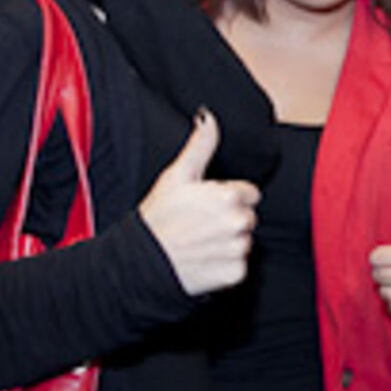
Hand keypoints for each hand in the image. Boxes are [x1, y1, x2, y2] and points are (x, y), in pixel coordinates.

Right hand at [140, 110, 259, 296]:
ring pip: (244, 242)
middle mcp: (239, 223)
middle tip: (200, 225)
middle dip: (230, 220)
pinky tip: (203, 260)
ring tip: (199, 242)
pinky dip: (224, 265)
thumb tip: (208, 117)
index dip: (228, 198)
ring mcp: (238, 249)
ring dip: (227, 243)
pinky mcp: (235, 273)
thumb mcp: (176, 176)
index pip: (249, 194)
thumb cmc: (157, 218)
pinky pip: (239, 266)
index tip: (207, 206)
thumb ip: (200, 146)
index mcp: (229, 197)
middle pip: (248, 218)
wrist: (140, 263)